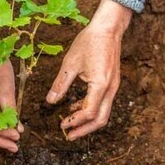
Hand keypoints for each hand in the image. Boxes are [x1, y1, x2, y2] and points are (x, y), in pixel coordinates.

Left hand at [46, 0, 132, 139]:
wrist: (108, 28)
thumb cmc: (90, 42)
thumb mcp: (70, 63)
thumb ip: (60, 84)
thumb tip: (50, 102)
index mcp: (100, 85)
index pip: (88, 112)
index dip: (74, 121)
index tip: (62, 125)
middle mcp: (110, 89)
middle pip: (100, 119)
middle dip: (84, 130)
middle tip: (69, 135)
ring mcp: (114, 87)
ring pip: (104, 113)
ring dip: (88, 121)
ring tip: (71, 123)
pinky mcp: (112, 83)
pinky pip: (103, 102)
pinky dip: (91, 109)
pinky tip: (76, 106)